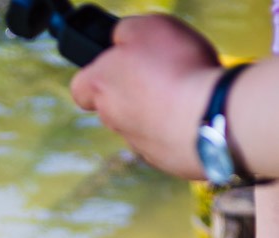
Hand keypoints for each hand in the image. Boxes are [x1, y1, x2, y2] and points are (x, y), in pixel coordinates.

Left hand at [70, 14, 221, 178]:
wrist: (206, 116)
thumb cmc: (173, 67)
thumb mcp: (145, 27)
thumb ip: (124, 33)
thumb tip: (120, 40)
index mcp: (101, 86)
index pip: (80, 88)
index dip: (94, 77)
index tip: (113, 68)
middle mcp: (112, 119)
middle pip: (113, 105)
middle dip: (132, 92)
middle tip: (160, 73)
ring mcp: (136, 143)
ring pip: (140, 124)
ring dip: (156, 110)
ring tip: (183, 91)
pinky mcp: (162, 159)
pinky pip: (165, 139)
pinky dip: (176, 127)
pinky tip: (195, 112)